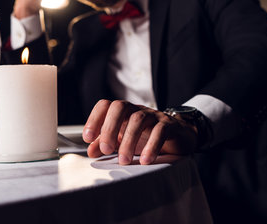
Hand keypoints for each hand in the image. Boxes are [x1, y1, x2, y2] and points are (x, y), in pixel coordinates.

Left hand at [82, 100, 198, 164]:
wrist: (177, 137)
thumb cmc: (147, 137)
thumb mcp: (124, 140)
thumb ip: (106, 144)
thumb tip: (90, 151)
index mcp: (124, 112)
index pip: (106, 105)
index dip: (94, 119)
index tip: (88, 138)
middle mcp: (137, 110)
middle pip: (120, 107)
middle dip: (110, 128)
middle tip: (106, 150)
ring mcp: (154, 116)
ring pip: (138, 120)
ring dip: (129, 141)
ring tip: (124, 160)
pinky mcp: (169, 125)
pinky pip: (160, 131)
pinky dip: (151, 146)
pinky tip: (145, 160)